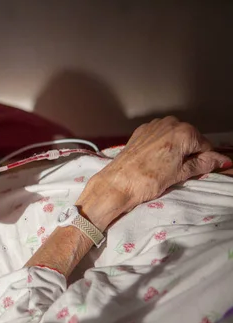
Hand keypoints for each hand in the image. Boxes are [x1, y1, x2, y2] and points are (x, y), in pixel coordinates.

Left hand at [76, 117, 230, 229]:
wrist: (117, 183)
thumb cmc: (148, 180)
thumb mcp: (181, 173)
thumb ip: (204, 164)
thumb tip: (222, 160)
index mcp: (184, 132)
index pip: (205, 145)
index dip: (203, 159)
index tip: (195, 170)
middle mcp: (169, 123)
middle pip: (190, 139)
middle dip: (188, 153)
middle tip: (176, 170)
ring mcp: (153, 125)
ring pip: (174, 137)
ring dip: (175, 149)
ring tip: (163, 166)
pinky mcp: (141, 131)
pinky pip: (160, 136)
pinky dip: (161, 146)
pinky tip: (154, 159)